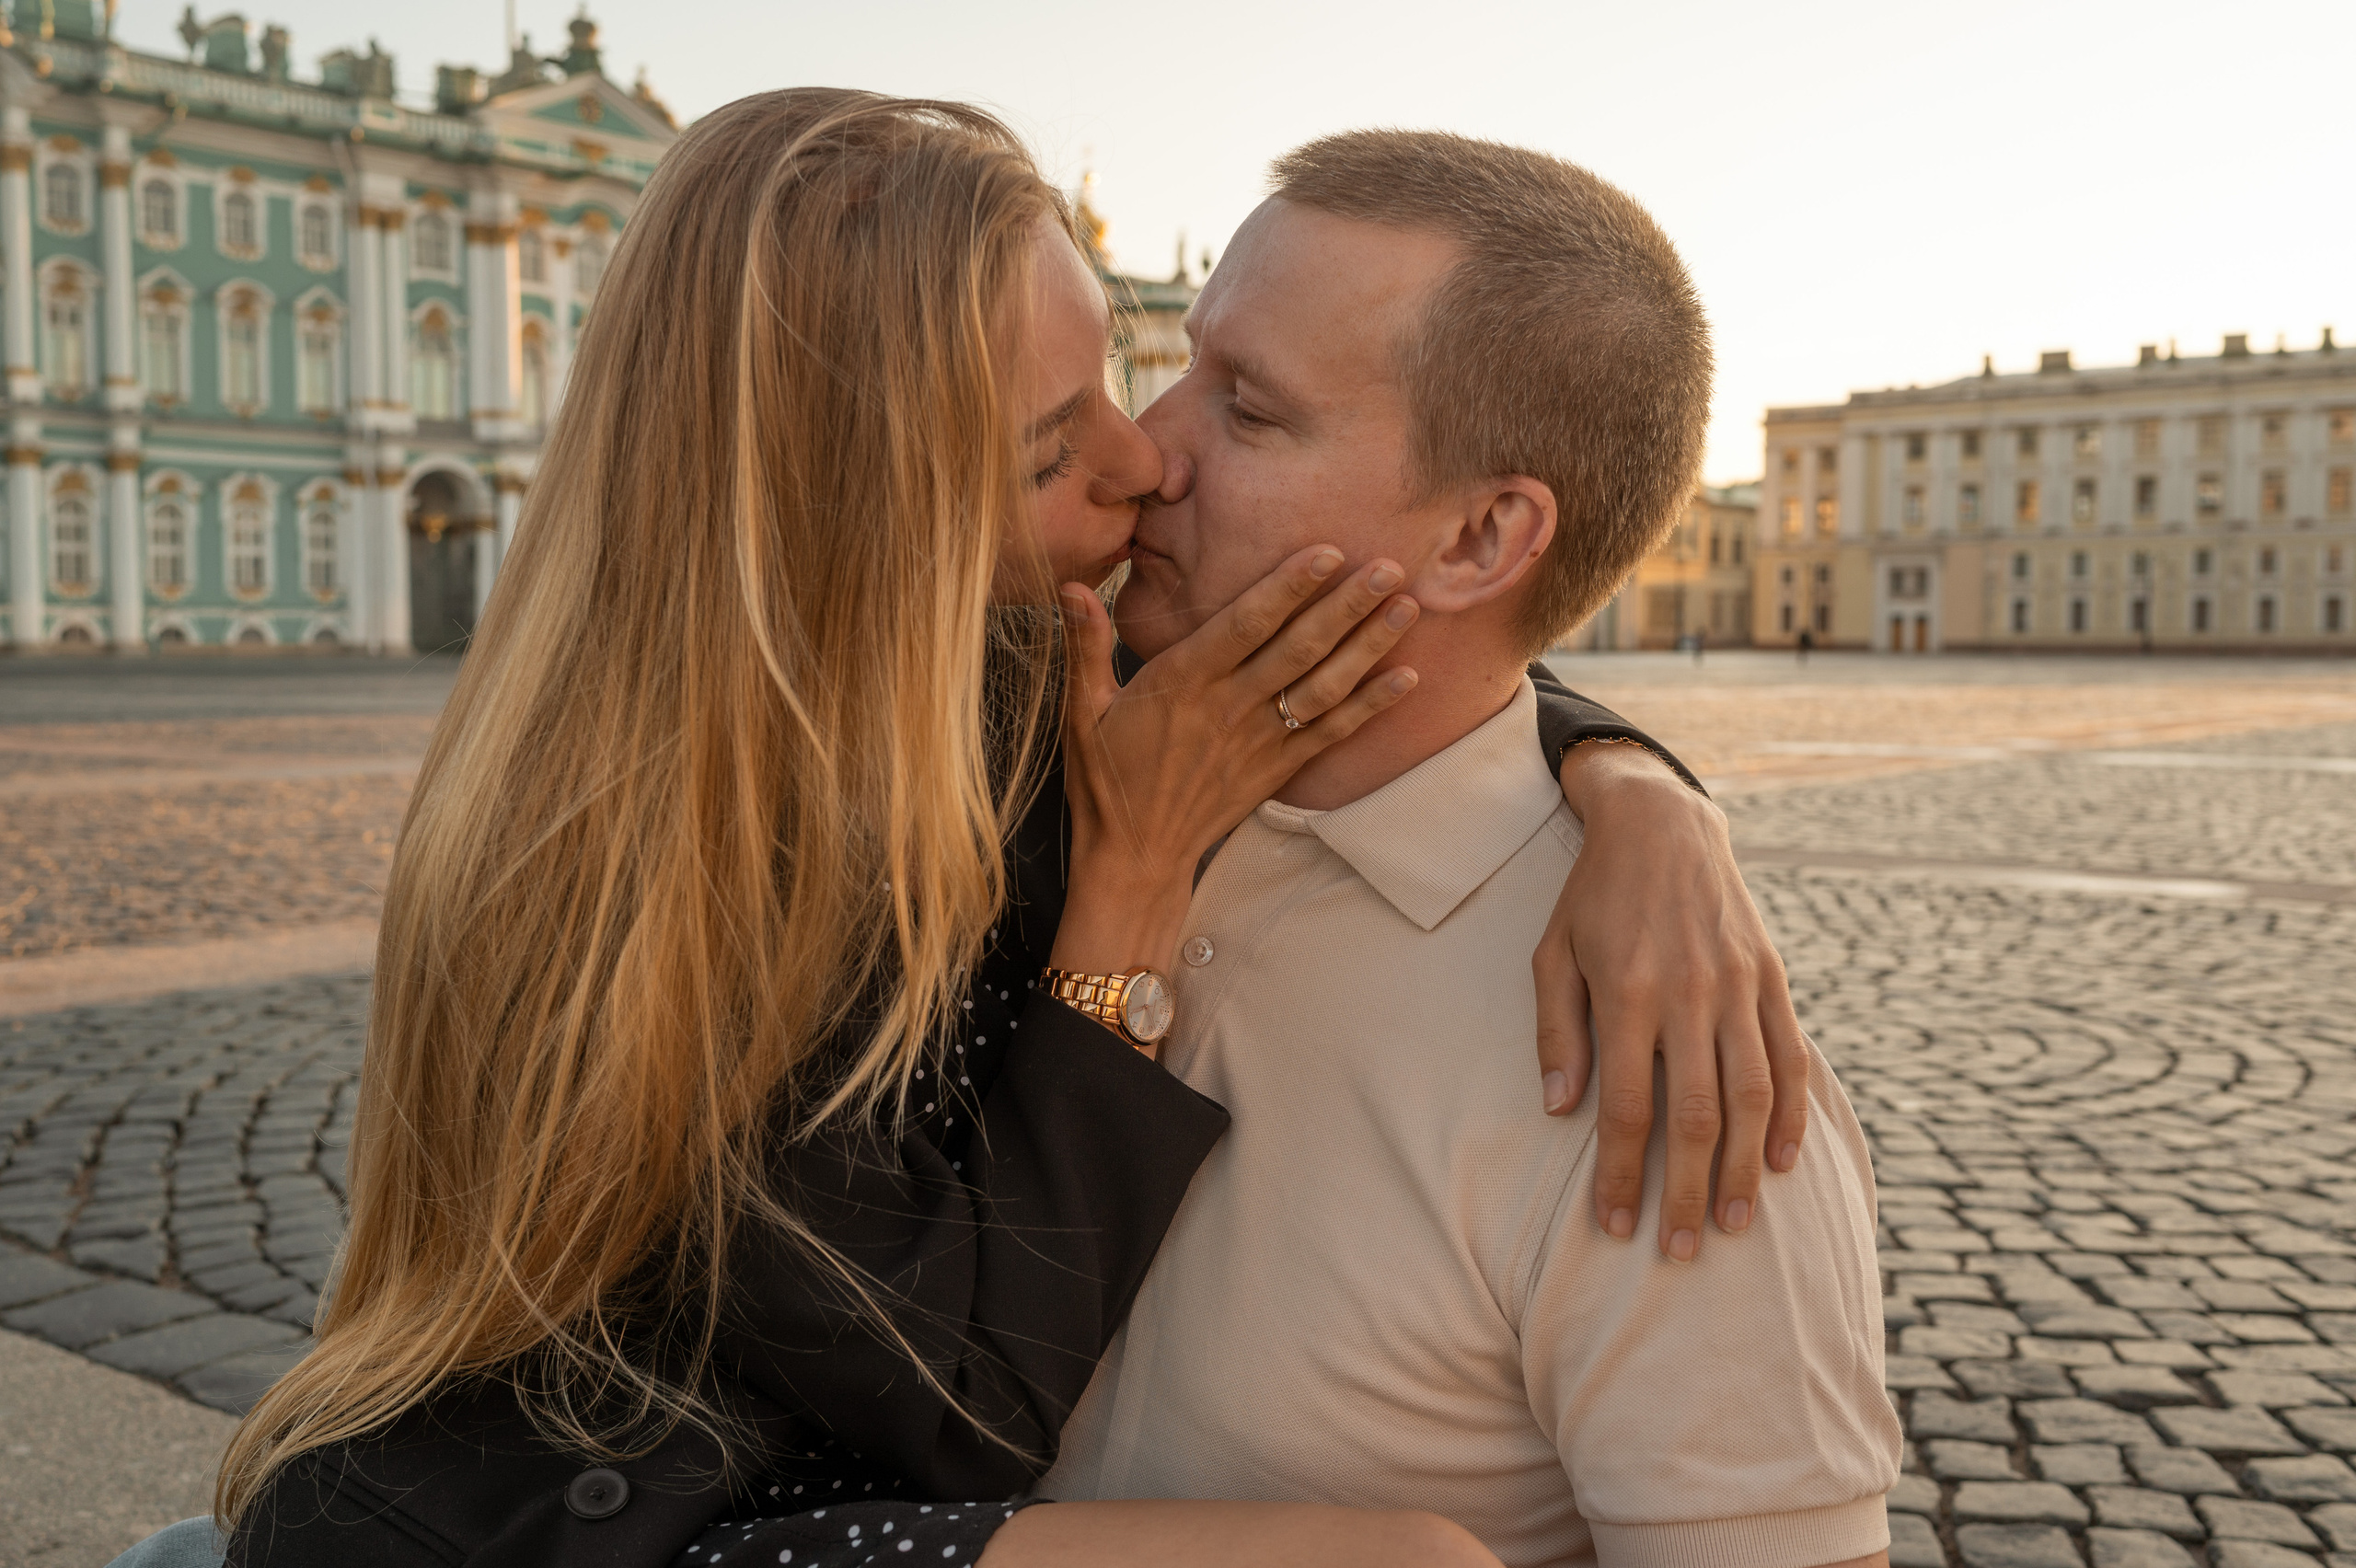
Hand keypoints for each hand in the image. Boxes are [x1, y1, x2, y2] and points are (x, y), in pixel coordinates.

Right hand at [1051, 544, 1420, 986]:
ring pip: (1321, 686)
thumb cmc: (1106, 778)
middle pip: (1297, 648)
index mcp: (1181, 682)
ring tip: (1407, 607)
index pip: (1243, 624)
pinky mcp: (1275, 771)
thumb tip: (1069, 586)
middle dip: (1345, 605)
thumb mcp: (1082, 710)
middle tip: (1388, 566)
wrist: (1133, 856)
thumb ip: (1084, 644)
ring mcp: (1256, 741)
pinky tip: (1406, 678)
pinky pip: (1330, 734)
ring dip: (1367, 646)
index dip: (1287, 587)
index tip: (1326, 552)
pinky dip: (1370, 706)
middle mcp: (1227, 707)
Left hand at [1531, 742, 1809, 1261]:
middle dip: (1688, 1191)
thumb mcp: (1552, 953)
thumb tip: (1562, 1109)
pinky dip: (1790, 1115)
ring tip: (1735, 1224)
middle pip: (1695, 1116)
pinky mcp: (1771, 978)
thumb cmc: (1593, 896)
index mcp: (1628, 993)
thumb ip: (1558, 1032)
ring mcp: (1737, 986)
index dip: (1620, 1173)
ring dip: (1745, 1168)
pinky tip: (1781, 1163)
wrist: (1661, 822)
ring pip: (1752, 1096)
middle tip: (1681, 1250)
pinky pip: (1788, 1057)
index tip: (1613, 1225)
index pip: (1624, 1107)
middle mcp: (1689, 994)